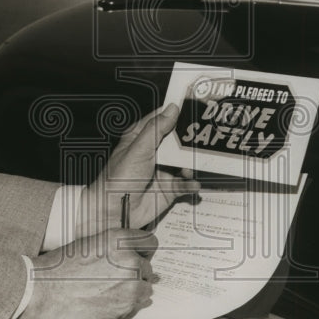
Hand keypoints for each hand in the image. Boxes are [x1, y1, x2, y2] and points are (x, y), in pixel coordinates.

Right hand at [16, 229, 156, 318]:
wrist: (45, 291)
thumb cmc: (61, 267)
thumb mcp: (90, 244)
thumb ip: (115, 248)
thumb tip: (132, 258)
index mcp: (119, 240)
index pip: (150, 242)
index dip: (143, 250)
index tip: (138, 256)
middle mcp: (129, 260)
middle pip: (148, 267)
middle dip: (136, 273)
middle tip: (115, 279)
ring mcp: (130, 285)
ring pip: (145, 288)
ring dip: (133, 291)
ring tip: (111, 292)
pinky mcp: (126, 307)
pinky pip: (137, 306)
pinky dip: (126, 306)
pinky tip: (107, 302)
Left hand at [76, 104, 200, 235]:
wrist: (113, 212)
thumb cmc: (118, 178)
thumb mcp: (138, 149)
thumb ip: (156, 129)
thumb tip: (172, 108)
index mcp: (141, 138)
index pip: (161, 119)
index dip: (176, 113)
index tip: (195, 106)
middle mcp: (153, 152)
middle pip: (177, 141)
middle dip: (190, 141)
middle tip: (205, 138)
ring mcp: (161, 171)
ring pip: (184, 163)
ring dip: (191, 165)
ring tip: (190, 168)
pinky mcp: (168, 189)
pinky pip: (184, 184)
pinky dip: (190, 184)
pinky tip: (193, 184)